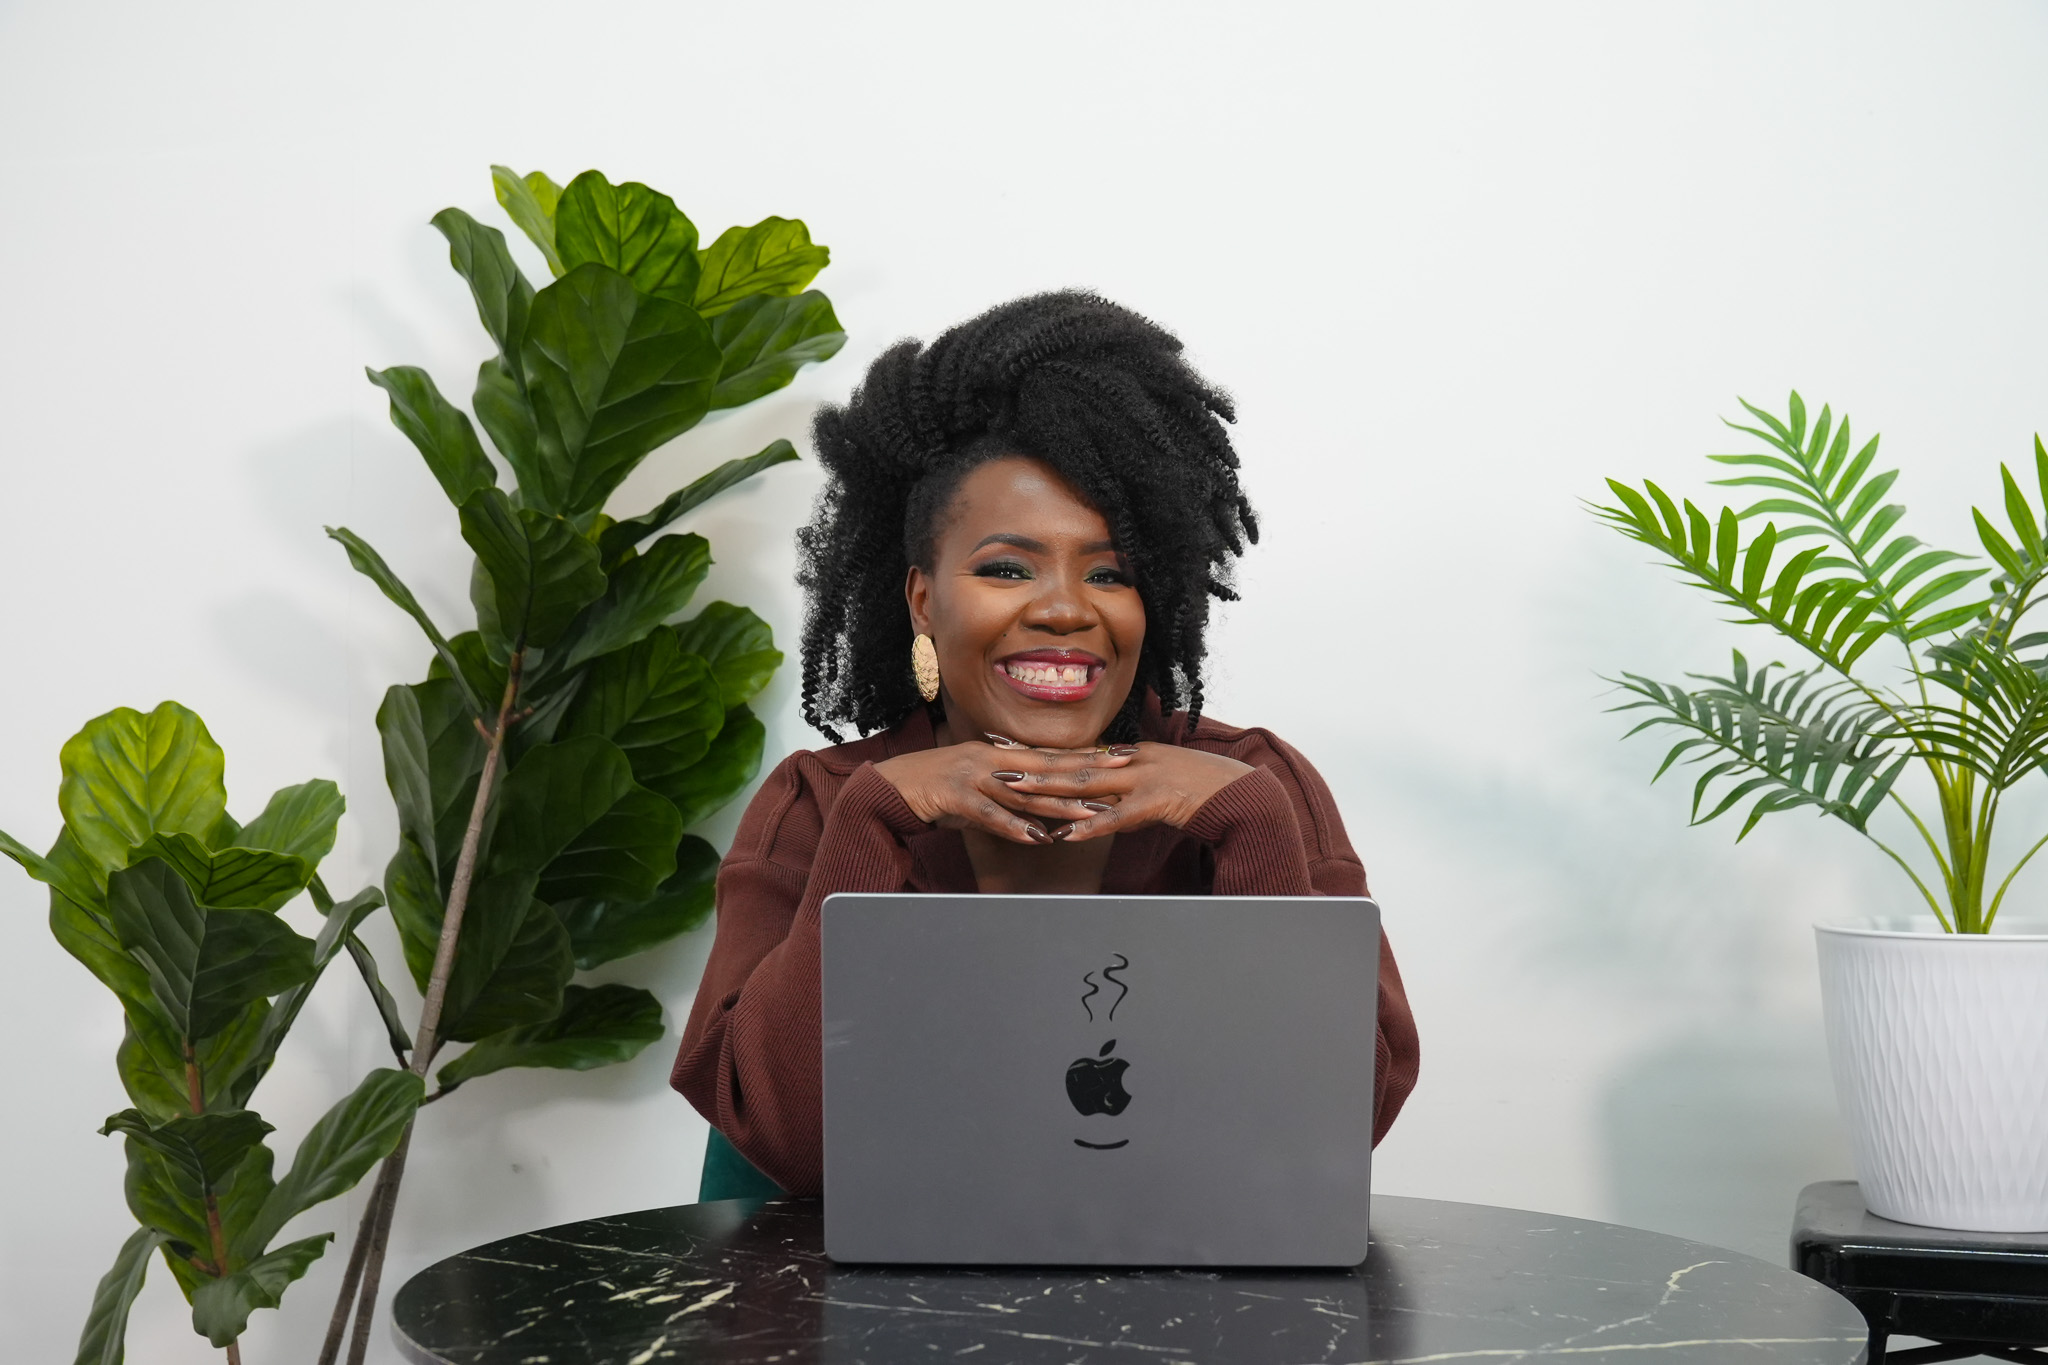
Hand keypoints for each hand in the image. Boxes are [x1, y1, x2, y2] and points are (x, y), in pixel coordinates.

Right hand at [872, 737, 1137, 844]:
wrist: (888, 787)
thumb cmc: (932, 790)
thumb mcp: (975, 790)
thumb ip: (1004, 800)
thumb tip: (1030, 818)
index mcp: (998, 754)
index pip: (1050, 756)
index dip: (1086, 756)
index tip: (1120, 756)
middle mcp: (991, 760)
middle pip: (1047, 767)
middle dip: (1087, 770)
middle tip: (1123, 771)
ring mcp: (973, 776)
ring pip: (1024, 792)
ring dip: (1058, 805)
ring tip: (1091, 813)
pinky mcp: (955, 796)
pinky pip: (989, 814)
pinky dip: (1013, 826)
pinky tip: (1036, 838)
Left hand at [987, 741, 1253, 842]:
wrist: (1243, 793)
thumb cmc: (1205, 790)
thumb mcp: (1162, 782)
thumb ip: (1130, 790)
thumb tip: (1101, 803)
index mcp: (1131, 755)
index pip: (1077, 751)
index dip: (1039, 750)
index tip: (1004, 745)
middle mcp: (1132, 761)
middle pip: (1073, 763)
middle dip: (1032, 763)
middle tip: (994, 762)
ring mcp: (1144, 779)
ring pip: (1088, 784)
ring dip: (1050, 788)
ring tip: (1016, 791)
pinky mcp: (1159, 802)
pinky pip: (1119, 817)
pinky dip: (1092, 826)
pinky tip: (1067, 835)